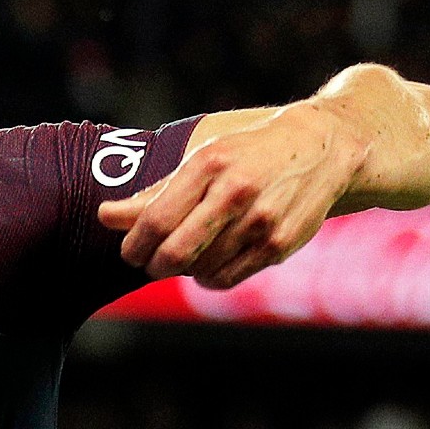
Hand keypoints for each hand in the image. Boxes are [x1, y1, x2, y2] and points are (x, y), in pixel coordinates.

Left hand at [97, 99, 366, 289]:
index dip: (134, 247)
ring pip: (199, 270)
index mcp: (210, 164)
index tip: (130, 253)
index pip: (155, 222)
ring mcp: (261, 221)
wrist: (323, 149)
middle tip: (152, 262)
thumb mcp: (203, 160)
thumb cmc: (248, 154)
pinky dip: (209, 277)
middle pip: (175, 254)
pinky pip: (225, 279)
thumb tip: (106, 217)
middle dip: (155, 265)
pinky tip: (213, 259)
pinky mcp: (278, 245)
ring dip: (185, 269)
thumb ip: (153, 194)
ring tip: (191, 251)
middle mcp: (236, 191)